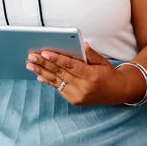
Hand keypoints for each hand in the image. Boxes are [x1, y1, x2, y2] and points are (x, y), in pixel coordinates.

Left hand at [26, 42, 143, 105]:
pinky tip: (39, 75)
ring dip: (41, 72)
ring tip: (29, 65)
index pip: (71, 66)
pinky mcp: (74, 100)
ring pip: (56, 81)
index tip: (44, 53)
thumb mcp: (103, 62)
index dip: (57, 59)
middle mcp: (84, 88)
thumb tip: (82, 45)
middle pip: (60, 73)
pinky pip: (58, 89)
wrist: (116, 92)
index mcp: (92, 76)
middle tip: (31, 56)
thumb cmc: (108, 74)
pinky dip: (48, 81)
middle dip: (44, 64)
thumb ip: (91, 54)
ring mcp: (78, 96)